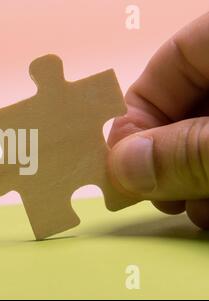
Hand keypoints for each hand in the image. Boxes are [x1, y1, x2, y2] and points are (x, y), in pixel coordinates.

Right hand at [108, 12, 208, 228]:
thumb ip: (187, 150)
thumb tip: (122, 168)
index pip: (165, 69)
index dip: (135, 121)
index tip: (123, 169)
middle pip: (184, 109)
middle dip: (165, 161)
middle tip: (160, 198)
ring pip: (205, 136)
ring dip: (190, 179)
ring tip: (195, 210)